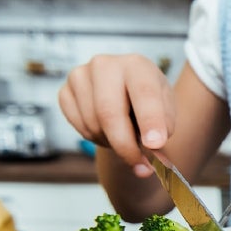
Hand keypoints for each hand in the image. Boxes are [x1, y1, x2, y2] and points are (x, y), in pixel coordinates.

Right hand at [58, 54, 175, 176]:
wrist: (126, 95)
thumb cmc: (148, 104)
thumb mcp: (166, 113)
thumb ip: (163, 132)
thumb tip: (152, 155)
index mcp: (137, 65)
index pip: (144, 93)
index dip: (150, 121)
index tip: (155, 144)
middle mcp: (105, 65)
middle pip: (109, 112)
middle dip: (125, 145)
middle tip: (140, 165)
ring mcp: (80, 76)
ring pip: (93, 123)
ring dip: (111, 142)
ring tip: (125, 138)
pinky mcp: (64, 91)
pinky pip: (78, 127)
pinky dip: (95, 138)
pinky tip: (107, 131)